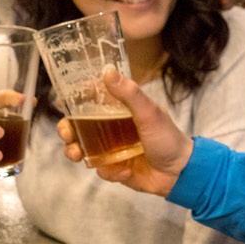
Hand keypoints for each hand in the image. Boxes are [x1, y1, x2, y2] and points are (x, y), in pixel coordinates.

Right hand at [58, 66, 191, 196]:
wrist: (181, 172)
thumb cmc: (168, 137)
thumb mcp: (149, 113)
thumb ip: (129, 94)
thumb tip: (107, 71)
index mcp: (119, 111)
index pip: (91, 102)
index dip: (75, 102)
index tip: (63, 101)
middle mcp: (112, 129)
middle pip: (79, 127)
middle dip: (67, 130)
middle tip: (66, 135)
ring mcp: (112, 149)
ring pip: (83, 149)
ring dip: (75, 151)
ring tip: (76, 155)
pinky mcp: (115, 169)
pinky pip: (101, 170)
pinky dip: (109, 172)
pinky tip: (126, 171)